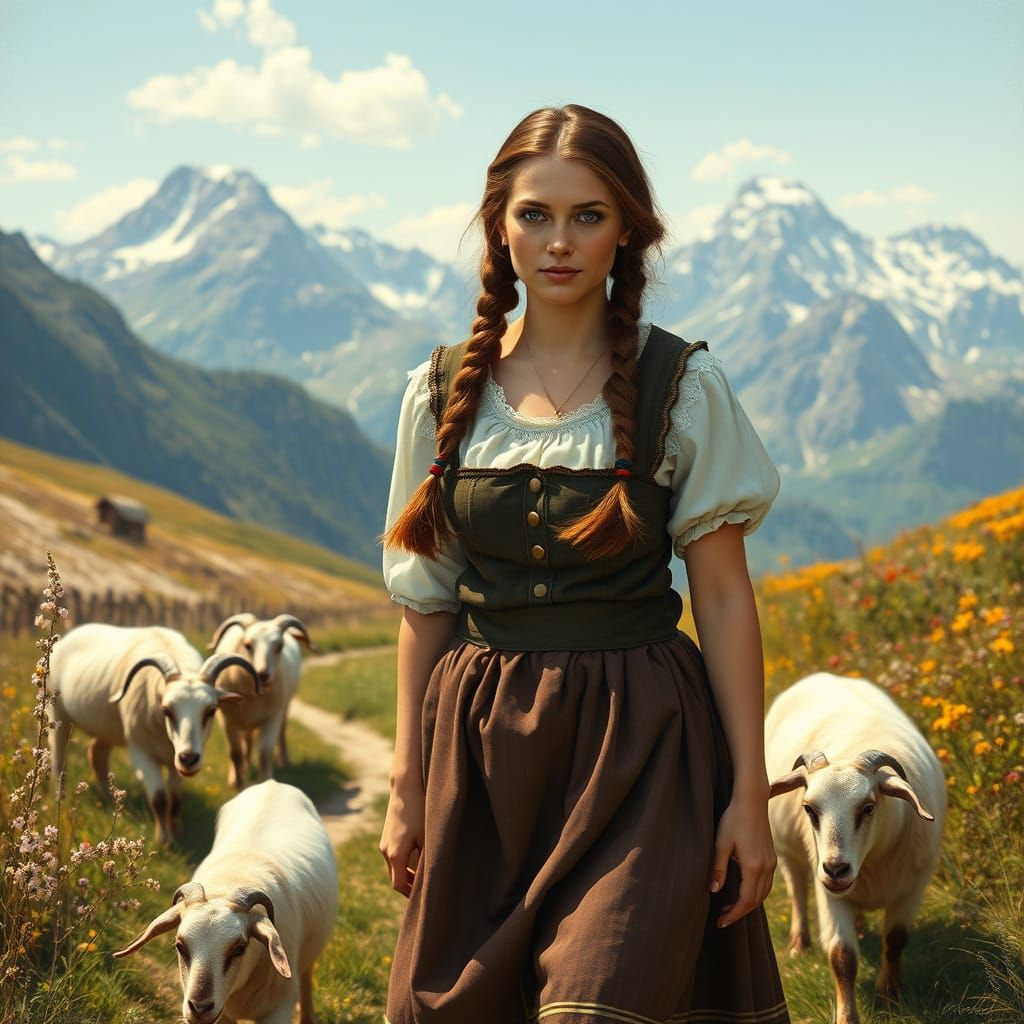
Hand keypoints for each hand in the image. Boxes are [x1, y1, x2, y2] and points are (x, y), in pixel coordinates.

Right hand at [379, 775, 424, 897]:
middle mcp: (385, 851)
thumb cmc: (420, 811)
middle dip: (408, 887)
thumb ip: (426, 860)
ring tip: (422, 877)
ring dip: (405, 874)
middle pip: (395, 878)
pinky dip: (402, 863)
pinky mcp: (386, 835)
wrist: (405, 787)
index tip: (423, 898)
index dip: (410, 895)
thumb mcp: (427, 837)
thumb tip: (431, 879)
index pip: (398, 885)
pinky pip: (392, 857)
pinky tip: (416, 858)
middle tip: (425, 891)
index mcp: (395, 855)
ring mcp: (384, 843)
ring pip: (393, 867)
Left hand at [709, 793, 776, 928]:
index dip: (733, 915)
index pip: (746, 901)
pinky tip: (742, 888)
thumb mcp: (721, 843)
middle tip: (722, 917)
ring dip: (748, 903)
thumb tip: (713, 890)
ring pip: (763, 893)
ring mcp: (771, 862)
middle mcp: (766, 868)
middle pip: (756, 901)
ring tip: (730, 906)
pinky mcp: (771, 857)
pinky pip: (766, 883)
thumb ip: (718, 868)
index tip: (720, 922)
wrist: (752, 800)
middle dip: (739, 912)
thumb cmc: (733, 819)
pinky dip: (755, 892)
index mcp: (754, 867)